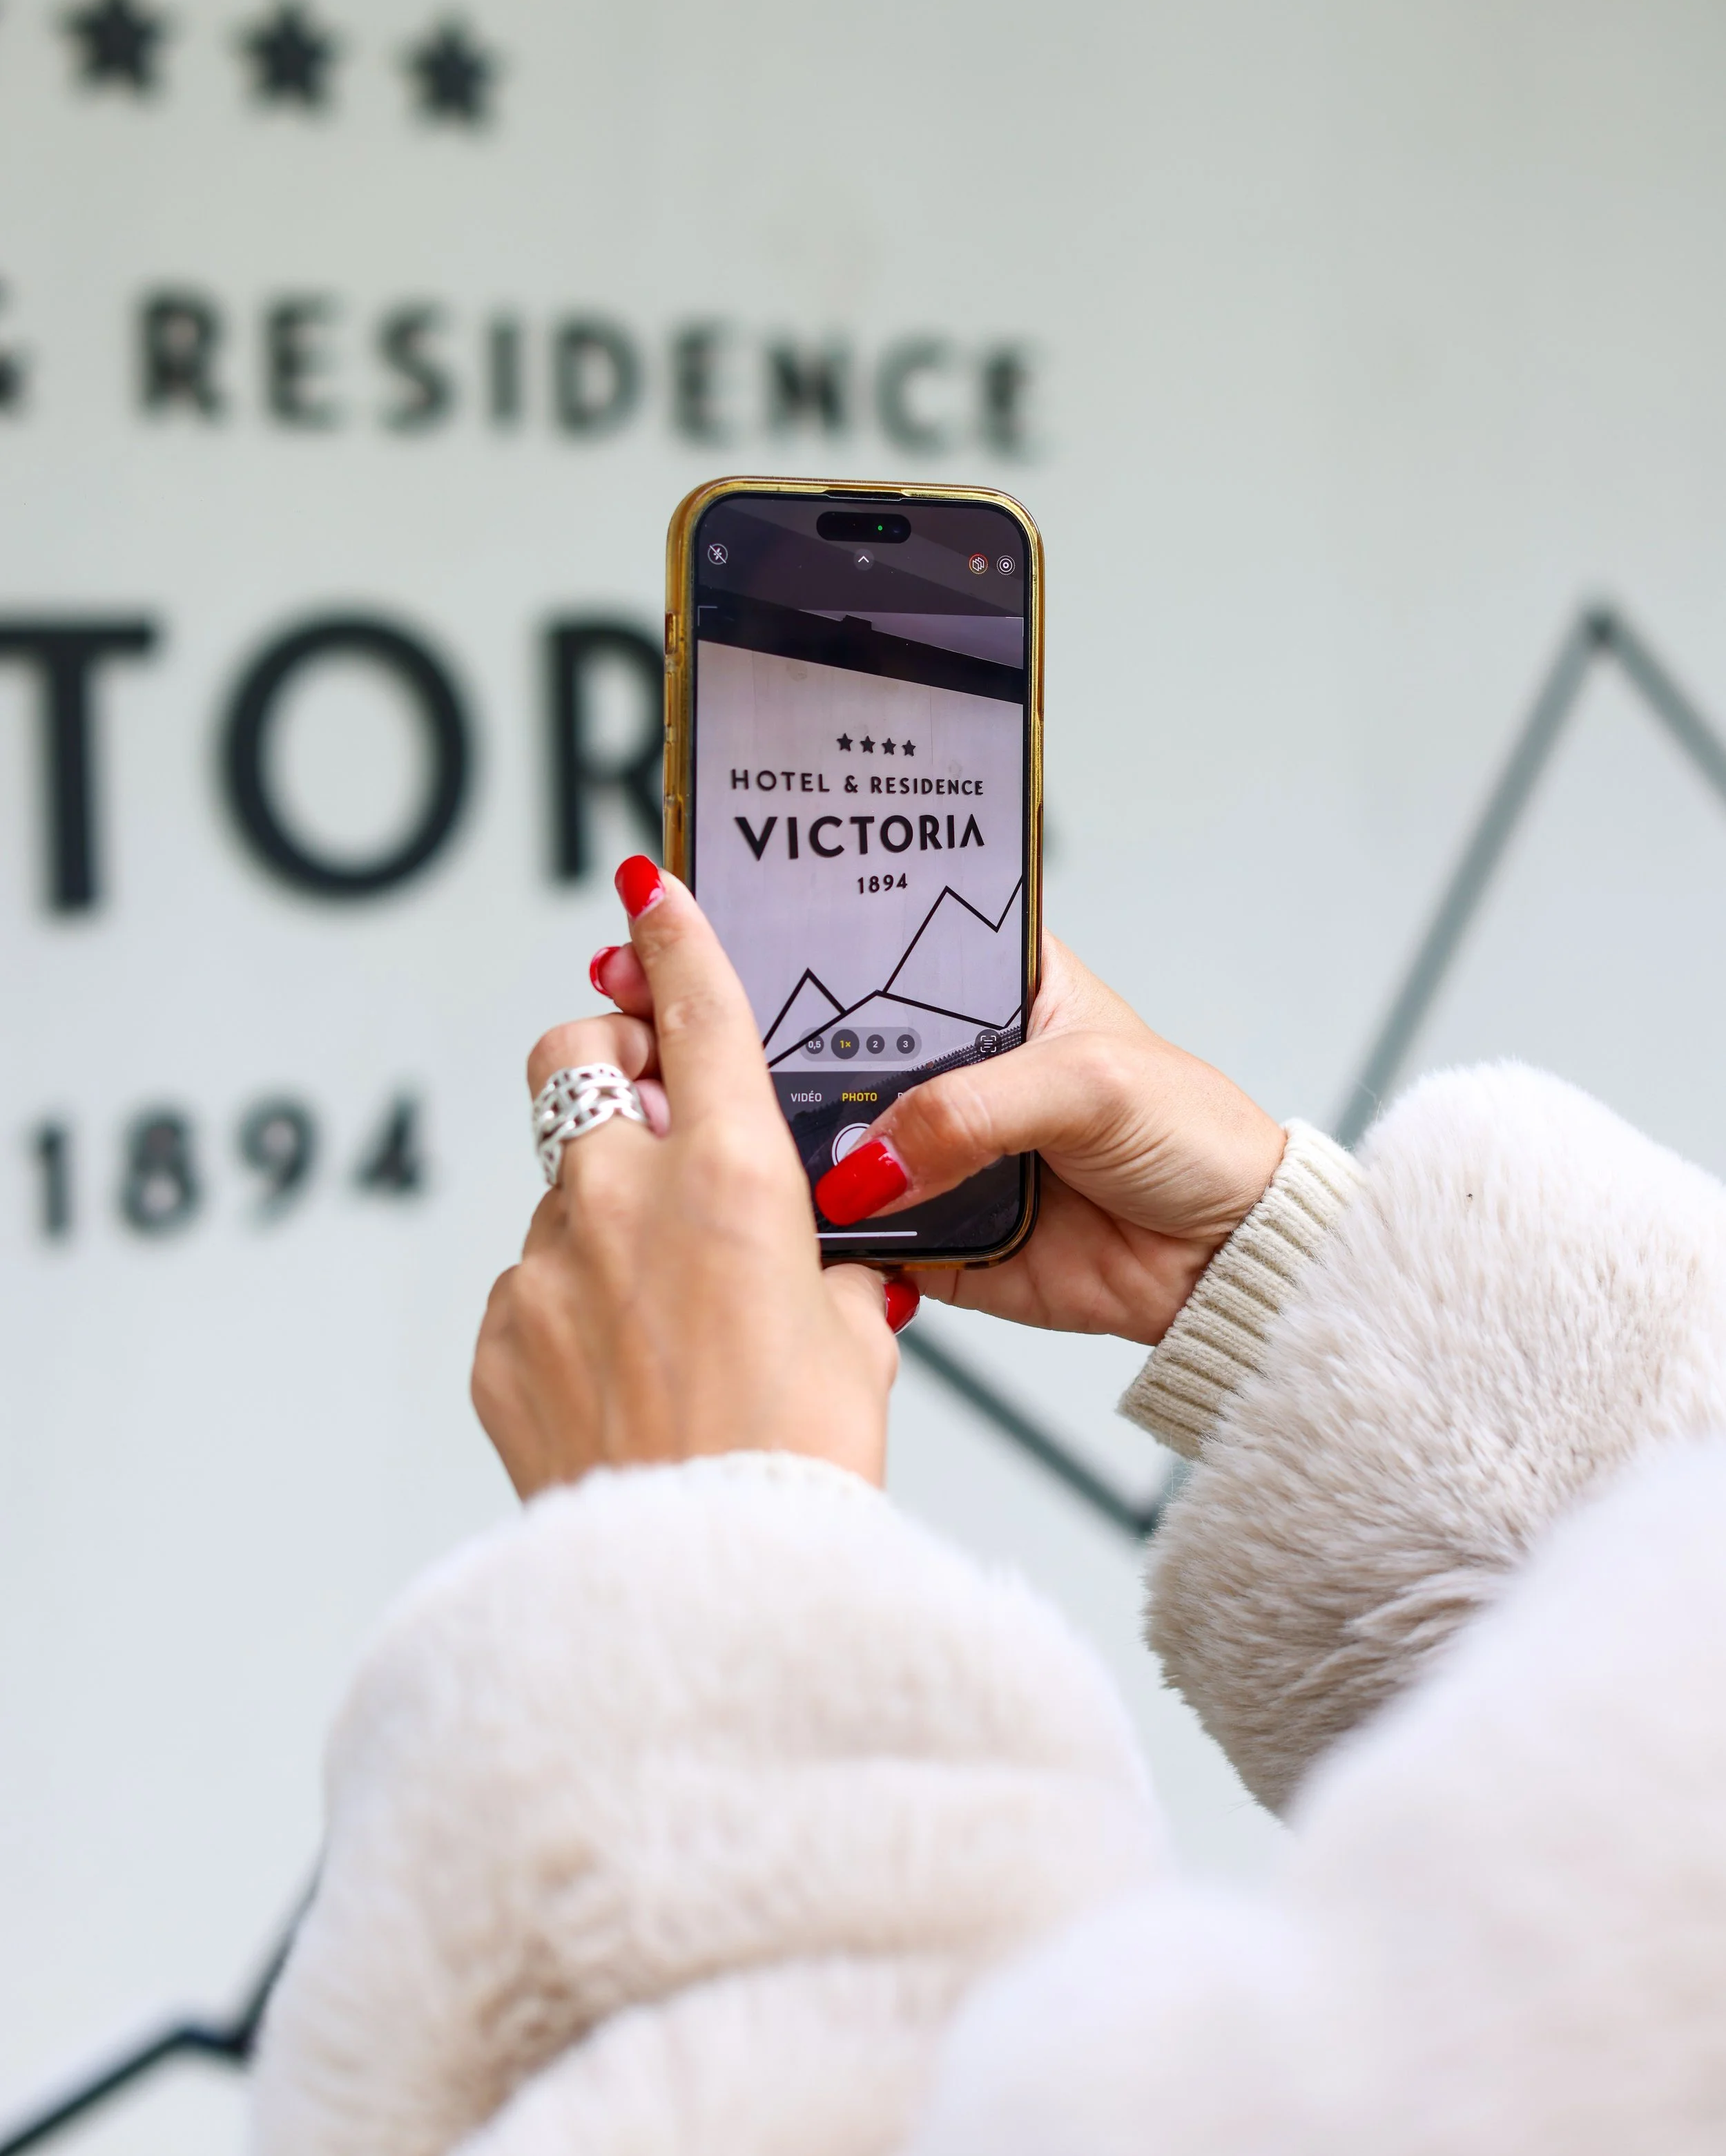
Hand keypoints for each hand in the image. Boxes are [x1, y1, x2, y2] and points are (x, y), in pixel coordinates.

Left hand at [473, 861, 899, 1499]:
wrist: (698, 1590)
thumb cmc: (795, 1466)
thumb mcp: (852, 1343)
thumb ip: (829, 1272)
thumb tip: (821, 1270)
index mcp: (728, 1176)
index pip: (696, 1010)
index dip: (675, 933)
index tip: (651, 887)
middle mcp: (621, 1196)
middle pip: (574, 1058)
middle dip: (602, 1058)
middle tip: (642, 1107)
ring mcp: (545, 1265)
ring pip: (560, 1192)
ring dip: (603, 1220)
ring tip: (666, 1323)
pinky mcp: (499, 1337)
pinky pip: (534, 1288)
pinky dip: (574, 1310)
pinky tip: (624, 1382)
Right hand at [596, 930, 1282, 1347]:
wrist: (1227, 1263)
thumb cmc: (1189, 1135)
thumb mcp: (1090, 1084)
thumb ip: (975, 1110)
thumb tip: (873, 1162)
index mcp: (985, 983)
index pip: (868, 939)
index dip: (786, 928)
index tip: (701, 914)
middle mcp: (943, 1059)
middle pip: (820, 1039)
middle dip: (741, 1031)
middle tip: (654, 1011)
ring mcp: (927, 1146)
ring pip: (820, 1134)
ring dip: (761, 1131)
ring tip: (676, 1109)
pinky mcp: (926, 1233)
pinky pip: (849, 1231)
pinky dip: (810, 1229)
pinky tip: (749, 1206)